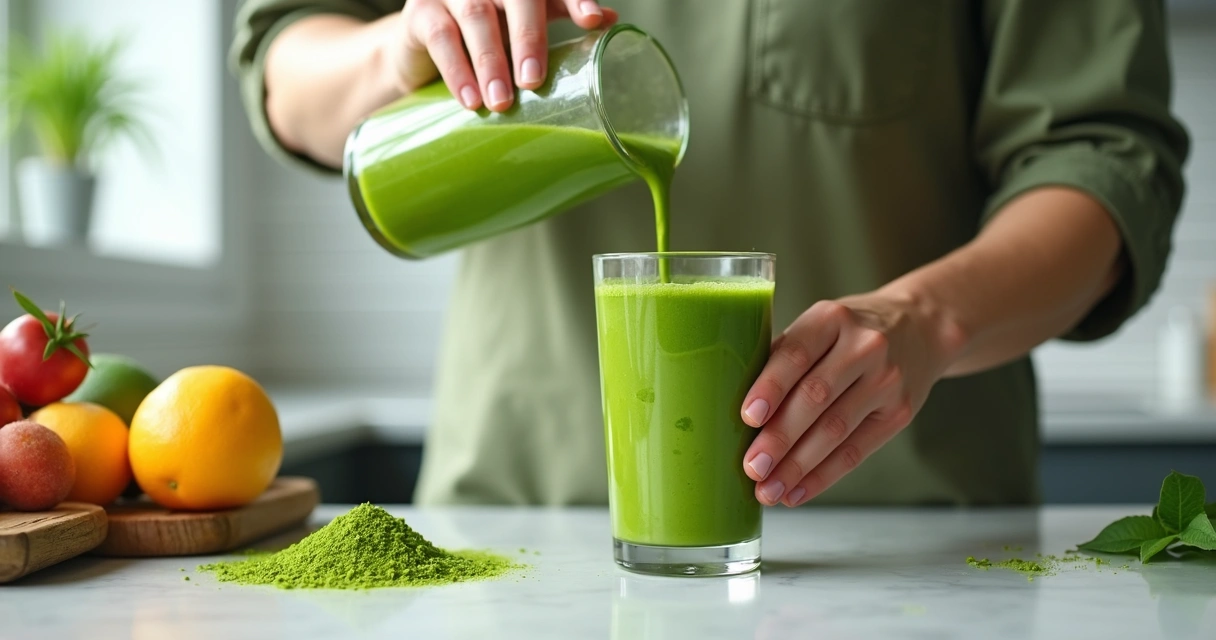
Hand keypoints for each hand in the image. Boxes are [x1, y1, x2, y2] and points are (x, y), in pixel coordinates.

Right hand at [394, 0, 616, 110]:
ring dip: (490, 61)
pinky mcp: (419, 13)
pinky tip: (471, 100)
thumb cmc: (484, 36)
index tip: (592, 20)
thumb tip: (610, 21)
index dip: (573, 0)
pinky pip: (440, 37)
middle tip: (534, 82)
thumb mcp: (523, 27)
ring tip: (501, 102)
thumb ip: (561, 16)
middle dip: (529, 37)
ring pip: (476, 16)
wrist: (421, 51)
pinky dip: (458, 71)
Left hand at [739, 292, 963, 506]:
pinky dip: (822, 477)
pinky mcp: (899, 413)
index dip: (771, 386)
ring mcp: (886, 381)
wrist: (921, 328)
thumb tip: (733, 407)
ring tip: (768, 490)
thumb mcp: (819, 325)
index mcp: (832, 318)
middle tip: (752, 467)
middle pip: (816, 397)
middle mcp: (864, 347)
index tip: (748, 417)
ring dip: (797, 467)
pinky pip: (856, 452)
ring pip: (835, 431)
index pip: (796, 353)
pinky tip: (796, 492)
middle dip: (780, 438)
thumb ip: (783, 357)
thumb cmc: (849, 331)